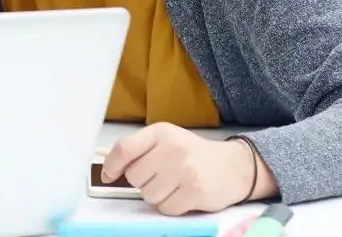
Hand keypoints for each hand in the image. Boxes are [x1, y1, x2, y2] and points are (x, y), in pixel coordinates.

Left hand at [101, 123, 258, 215]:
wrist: (234, 166)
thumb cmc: (192, 154)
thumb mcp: (165, 141)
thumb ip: (138, 150)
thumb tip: (107, 169)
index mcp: (160, 132)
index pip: (124, 149)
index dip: (111, 166)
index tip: (108, 175)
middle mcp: (172, 148)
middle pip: (134, 177)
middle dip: (143, 181)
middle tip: (160, 176)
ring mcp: (185, 170)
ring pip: (148, 195)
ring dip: (158, 195)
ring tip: (174, 184)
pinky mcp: (195, 192)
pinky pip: (166, 208)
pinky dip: (171, 206)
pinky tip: (184, 194)